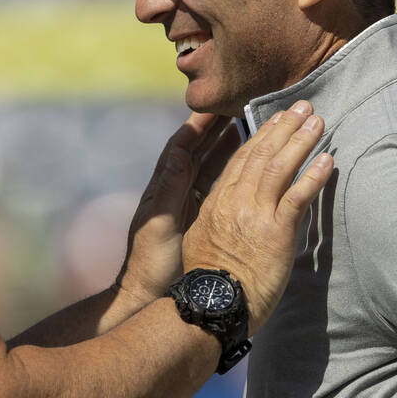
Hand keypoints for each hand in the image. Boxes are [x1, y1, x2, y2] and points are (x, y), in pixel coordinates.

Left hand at [116, 113, 239, 305]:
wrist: (149, 293)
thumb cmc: (152, 262)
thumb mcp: (160, 223)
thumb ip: (170, 188)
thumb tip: (181, 152)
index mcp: (163, 187)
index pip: (181, 147)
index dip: (197, 125)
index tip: (214, 105)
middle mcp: (175, 190)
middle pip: (197, 151)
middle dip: (214, 128)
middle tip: (236, 105)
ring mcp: (187, 202)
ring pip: (209, 165)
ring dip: (225, 145)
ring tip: (247, 124)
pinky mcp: (200, 216)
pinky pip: (217, 186)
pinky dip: (230, 170)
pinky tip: (247, 162)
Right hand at [181, 101, 331, 335]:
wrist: (212, 305)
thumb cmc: (209, 282)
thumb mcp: (204, 241)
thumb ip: (218, 220)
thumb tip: (228, 212)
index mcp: (217, 202)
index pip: (240, 159)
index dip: (259, 135)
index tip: (273, 118)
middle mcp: (235, 201)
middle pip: (261, 154)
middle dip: (283, 127)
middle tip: (301, 106)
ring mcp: (255, 214)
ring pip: (279, 167)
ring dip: (300, 141)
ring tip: (317, 121)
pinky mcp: (277, 232)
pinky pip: (298, 197)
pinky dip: (313, 175)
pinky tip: (328, 159)